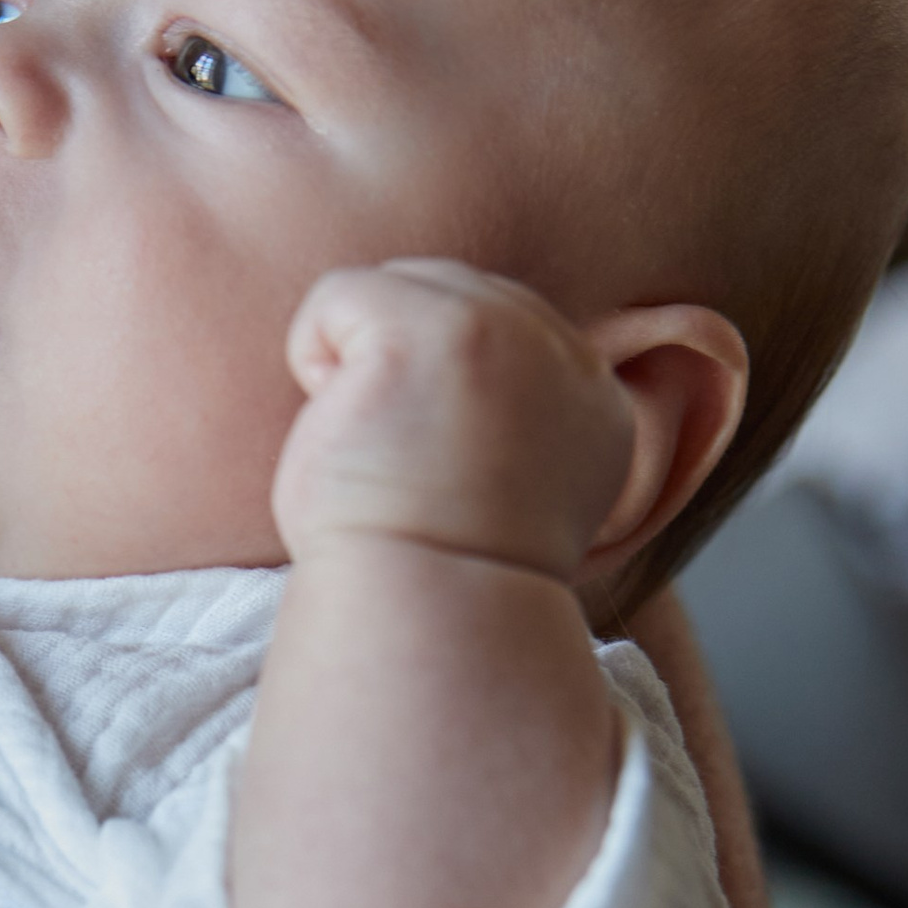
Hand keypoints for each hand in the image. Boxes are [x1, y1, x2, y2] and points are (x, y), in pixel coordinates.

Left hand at [272, 260, 637, 580]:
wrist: (426, 621)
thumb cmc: (433, 573)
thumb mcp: (505, 484)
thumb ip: (507, 412)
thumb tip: (443, 362)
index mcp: (593, 399)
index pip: (495, 329)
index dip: (434, 390)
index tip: (436, 478)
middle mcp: (563, 353)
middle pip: (443, 291)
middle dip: (397, 368)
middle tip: (404, 469)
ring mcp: (504, 330)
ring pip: (392, 287)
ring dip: (356, 364)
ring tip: (379, 449)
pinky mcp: (433, 328)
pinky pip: (337, 297)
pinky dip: (314, 359)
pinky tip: (347, 430)